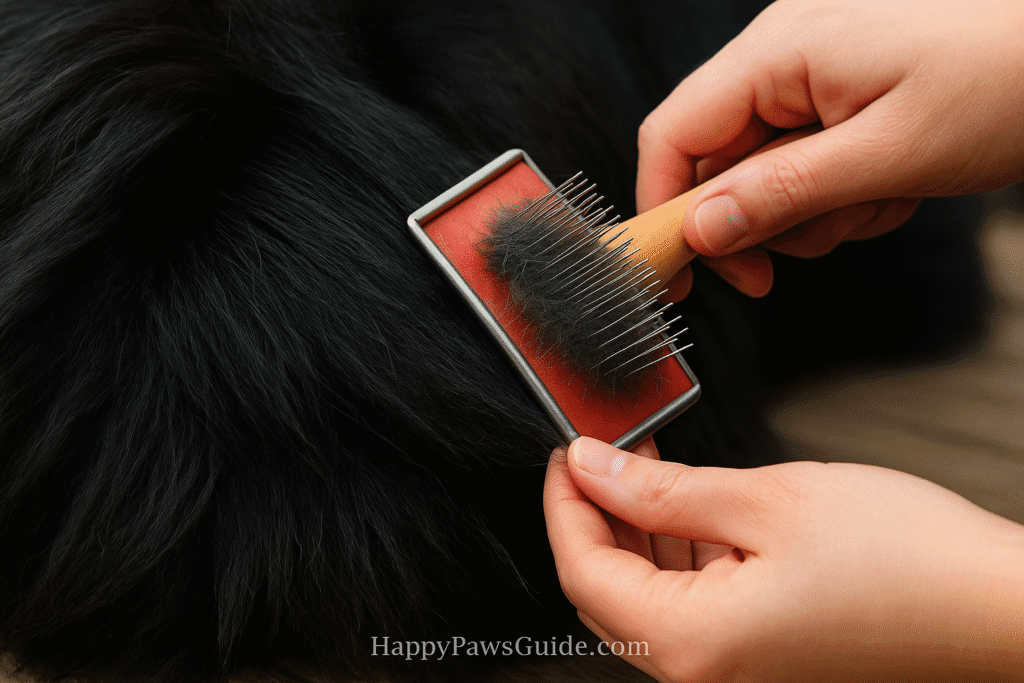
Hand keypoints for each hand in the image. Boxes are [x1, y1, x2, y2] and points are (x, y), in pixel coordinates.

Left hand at [545, 437, 1023, 681]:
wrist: (998, 608)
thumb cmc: (904, 558)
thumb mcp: (766, 501)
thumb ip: (662, 490)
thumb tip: (589, 467)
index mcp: (695, 644)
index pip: (582, 571)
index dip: (563, 503)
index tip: (566, 451)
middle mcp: (705, 675)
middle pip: (607, 590)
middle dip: (597, 514)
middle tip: (602, 451)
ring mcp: (734, 672)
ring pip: (647, 597)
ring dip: (637, 530)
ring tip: (645, 465)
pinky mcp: (759, 660)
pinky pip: (690, 607)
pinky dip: (678, 554)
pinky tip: (687, 504)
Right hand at [638, 0, 1023, 298]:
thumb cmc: (1006, 78)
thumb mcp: (887, 154)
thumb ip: (782, 194)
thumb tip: (701, 231)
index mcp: (779, 51)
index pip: (674, 134)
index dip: (663, 210)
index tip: (679, 275)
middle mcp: (782, 55)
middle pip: (717, 162)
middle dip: (760, 220)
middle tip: (805, 250)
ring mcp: (810, 74)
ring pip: (762, 174)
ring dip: (811, 213)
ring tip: (877, 200)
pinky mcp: (836, 95)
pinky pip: (803, 164)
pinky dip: (838, 194)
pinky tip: (888, 186)